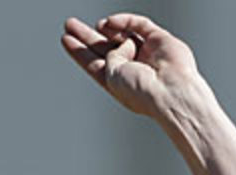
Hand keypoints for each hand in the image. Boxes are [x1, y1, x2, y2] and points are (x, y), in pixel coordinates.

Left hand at [61, 14, 202, 118]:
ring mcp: (146, 53)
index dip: (79, 51)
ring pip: (122, 34)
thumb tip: (121, 41)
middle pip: (104, 48)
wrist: (170, 90)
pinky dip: (124, 21)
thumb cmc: (141, 91)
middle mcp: (131, 67)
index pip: (93, 63)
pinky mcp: (160, 40)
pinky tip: (110, 22)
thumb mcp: (112, 75)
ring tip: (98, 25)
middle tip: (70, 24)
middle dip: (86, 36)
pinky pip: (138, 25)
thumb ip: (110, 56)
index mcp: (117, 82)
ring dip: (107, 28)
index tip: (65, 38)